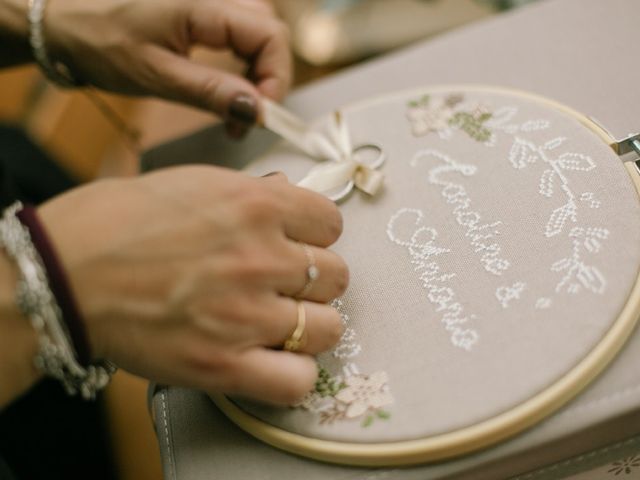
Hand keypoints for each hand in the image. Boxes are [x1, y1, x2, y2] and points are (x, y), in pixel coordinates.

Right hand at [37, 167, 347, 404]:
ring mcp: (247, 313)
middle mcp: (262, 257)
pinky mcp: (224, 363)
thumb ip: (251, 193)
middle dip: (312, 279)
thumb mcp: (193, 184)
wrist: (66, 270)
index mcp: (256, 205)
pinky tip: (272, 360)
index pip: (330, 222)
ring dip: (309, 326)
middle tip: (282, 284)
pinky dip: (293, 373)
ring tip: (279, 323)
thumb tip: (288, 196)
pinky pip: (298, 380)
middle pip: (335, 275)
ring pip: (328, 327)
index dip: (315, 234)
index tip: (299, 242)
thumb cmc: (118, 221)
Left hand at [46, 0, 291, 135]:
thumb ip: (210, 92)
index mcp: (203, 4)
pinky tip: (228, 90)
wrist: (65, 23)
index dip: (275, 79)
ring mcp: (210, 3)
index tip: (260, 116)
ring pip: (259, 35)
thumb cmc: (99, 41)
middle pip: (270, 34)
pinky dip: (243, 66)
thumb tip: (255, 111)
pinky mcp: (204, 12)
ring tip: (235, 111)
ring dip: (256, 76)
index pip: (270, 36)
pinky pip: (241, 35)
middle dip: (267, 81)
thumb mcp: (156, 76)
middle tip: (246, 119)